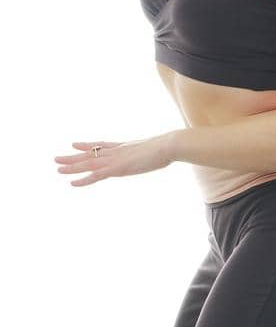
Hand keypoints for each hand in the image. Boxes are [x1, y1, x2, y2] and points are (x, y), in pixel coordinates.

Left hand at [55, 135, 174, 187]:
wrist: (168, 146)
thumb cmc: (168, 147)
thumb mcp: (157, 149)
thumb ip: (152, 151)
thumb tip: (161, 152)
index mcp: (124, 146)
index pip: (100, 145)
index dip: (87, 145)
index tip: (75, 144)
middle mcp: (116, 151)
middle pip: (89, 154)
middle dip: (73, 157)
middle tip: (57, 158)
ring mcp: (115, 160)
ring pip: (88, 163)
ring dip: (72, 167)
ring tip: (57, 168)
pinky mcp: (117, 169)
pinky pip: (95, 175)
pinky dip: (83, 179)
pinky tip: (72, 183)